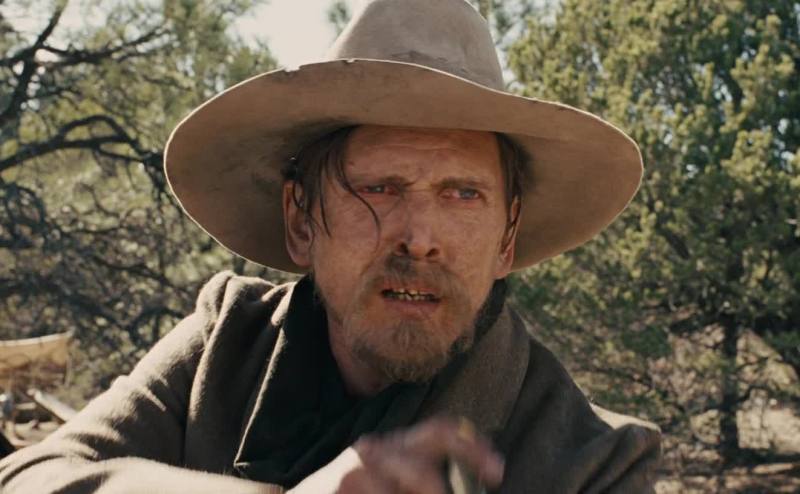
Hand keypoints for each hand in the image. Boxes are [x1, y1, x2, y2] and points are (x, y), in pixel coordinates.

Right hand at [289, 416, 504, 493]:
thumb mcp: (387, 481)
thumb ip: (417, 476)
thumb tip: (458, 486)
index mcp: (395, 445)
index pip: (441, 431)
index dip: (473, 449)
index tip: (497, 472)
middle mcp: (377, 450)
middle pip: (426, 473)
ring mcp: (357, 471)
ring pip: (416, 485)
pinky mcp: (344, 484)